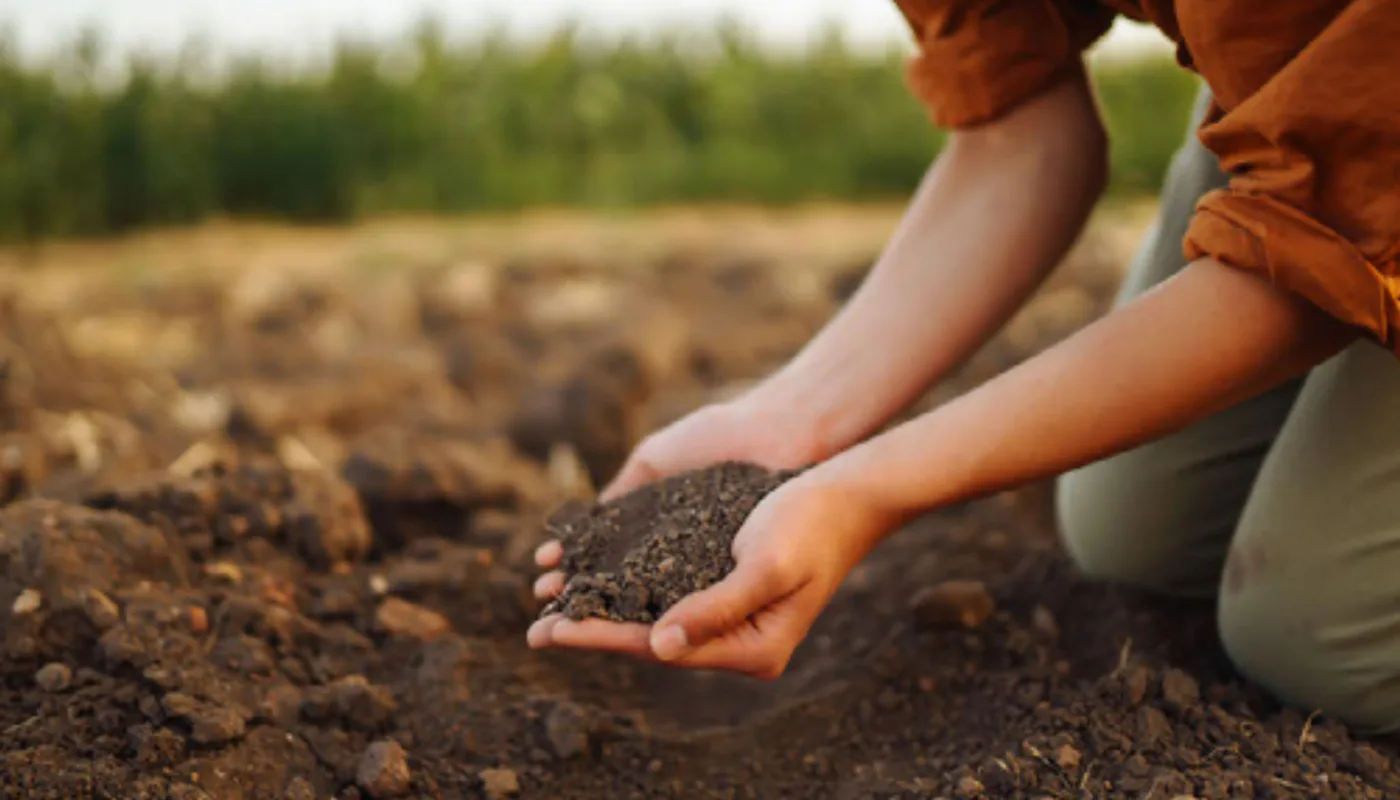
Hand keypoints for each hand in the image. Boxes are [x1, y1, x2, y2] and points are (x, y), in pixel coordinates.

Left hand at [527, 472, 887, 678]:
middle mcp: (740, 642)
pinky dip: (628, 588)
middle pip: (651, 641)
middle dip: (593, 631)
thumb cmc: (812, 523)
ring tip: (553, 608)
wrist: (848, 490)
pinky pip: (668, 595)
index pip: (659, 648)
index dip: (600, 638)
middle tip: (534, 631)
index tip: (550, 632)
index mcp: (753, 649)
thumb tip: (658, 646)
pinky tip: (595, 581)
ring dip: (604, 611)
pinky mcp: (726, 587)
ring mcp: (734, 617)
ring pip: (654, 620)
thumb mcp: (765, 565)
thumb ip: (715, 608)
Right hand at [532, 392, 826, 599]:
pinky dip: (654, 610)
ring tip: (567, 621)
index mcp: (656, 520)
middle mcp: (679, 550)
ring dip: (607, 613)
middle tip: (541, 613)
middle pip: (621, 584)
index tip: (540, 574)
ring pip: (649, 599)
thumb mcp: (659, 460)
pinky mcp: (734, 577)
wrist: (786, 430)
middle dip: (581, 598)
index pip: (605, 554)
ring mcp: (706, 566)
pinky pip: (687, 600)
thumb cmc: (721, 436)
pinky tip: (624, 618)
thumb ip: (623, 492)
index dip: (574, 567)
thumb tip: (582, 531)